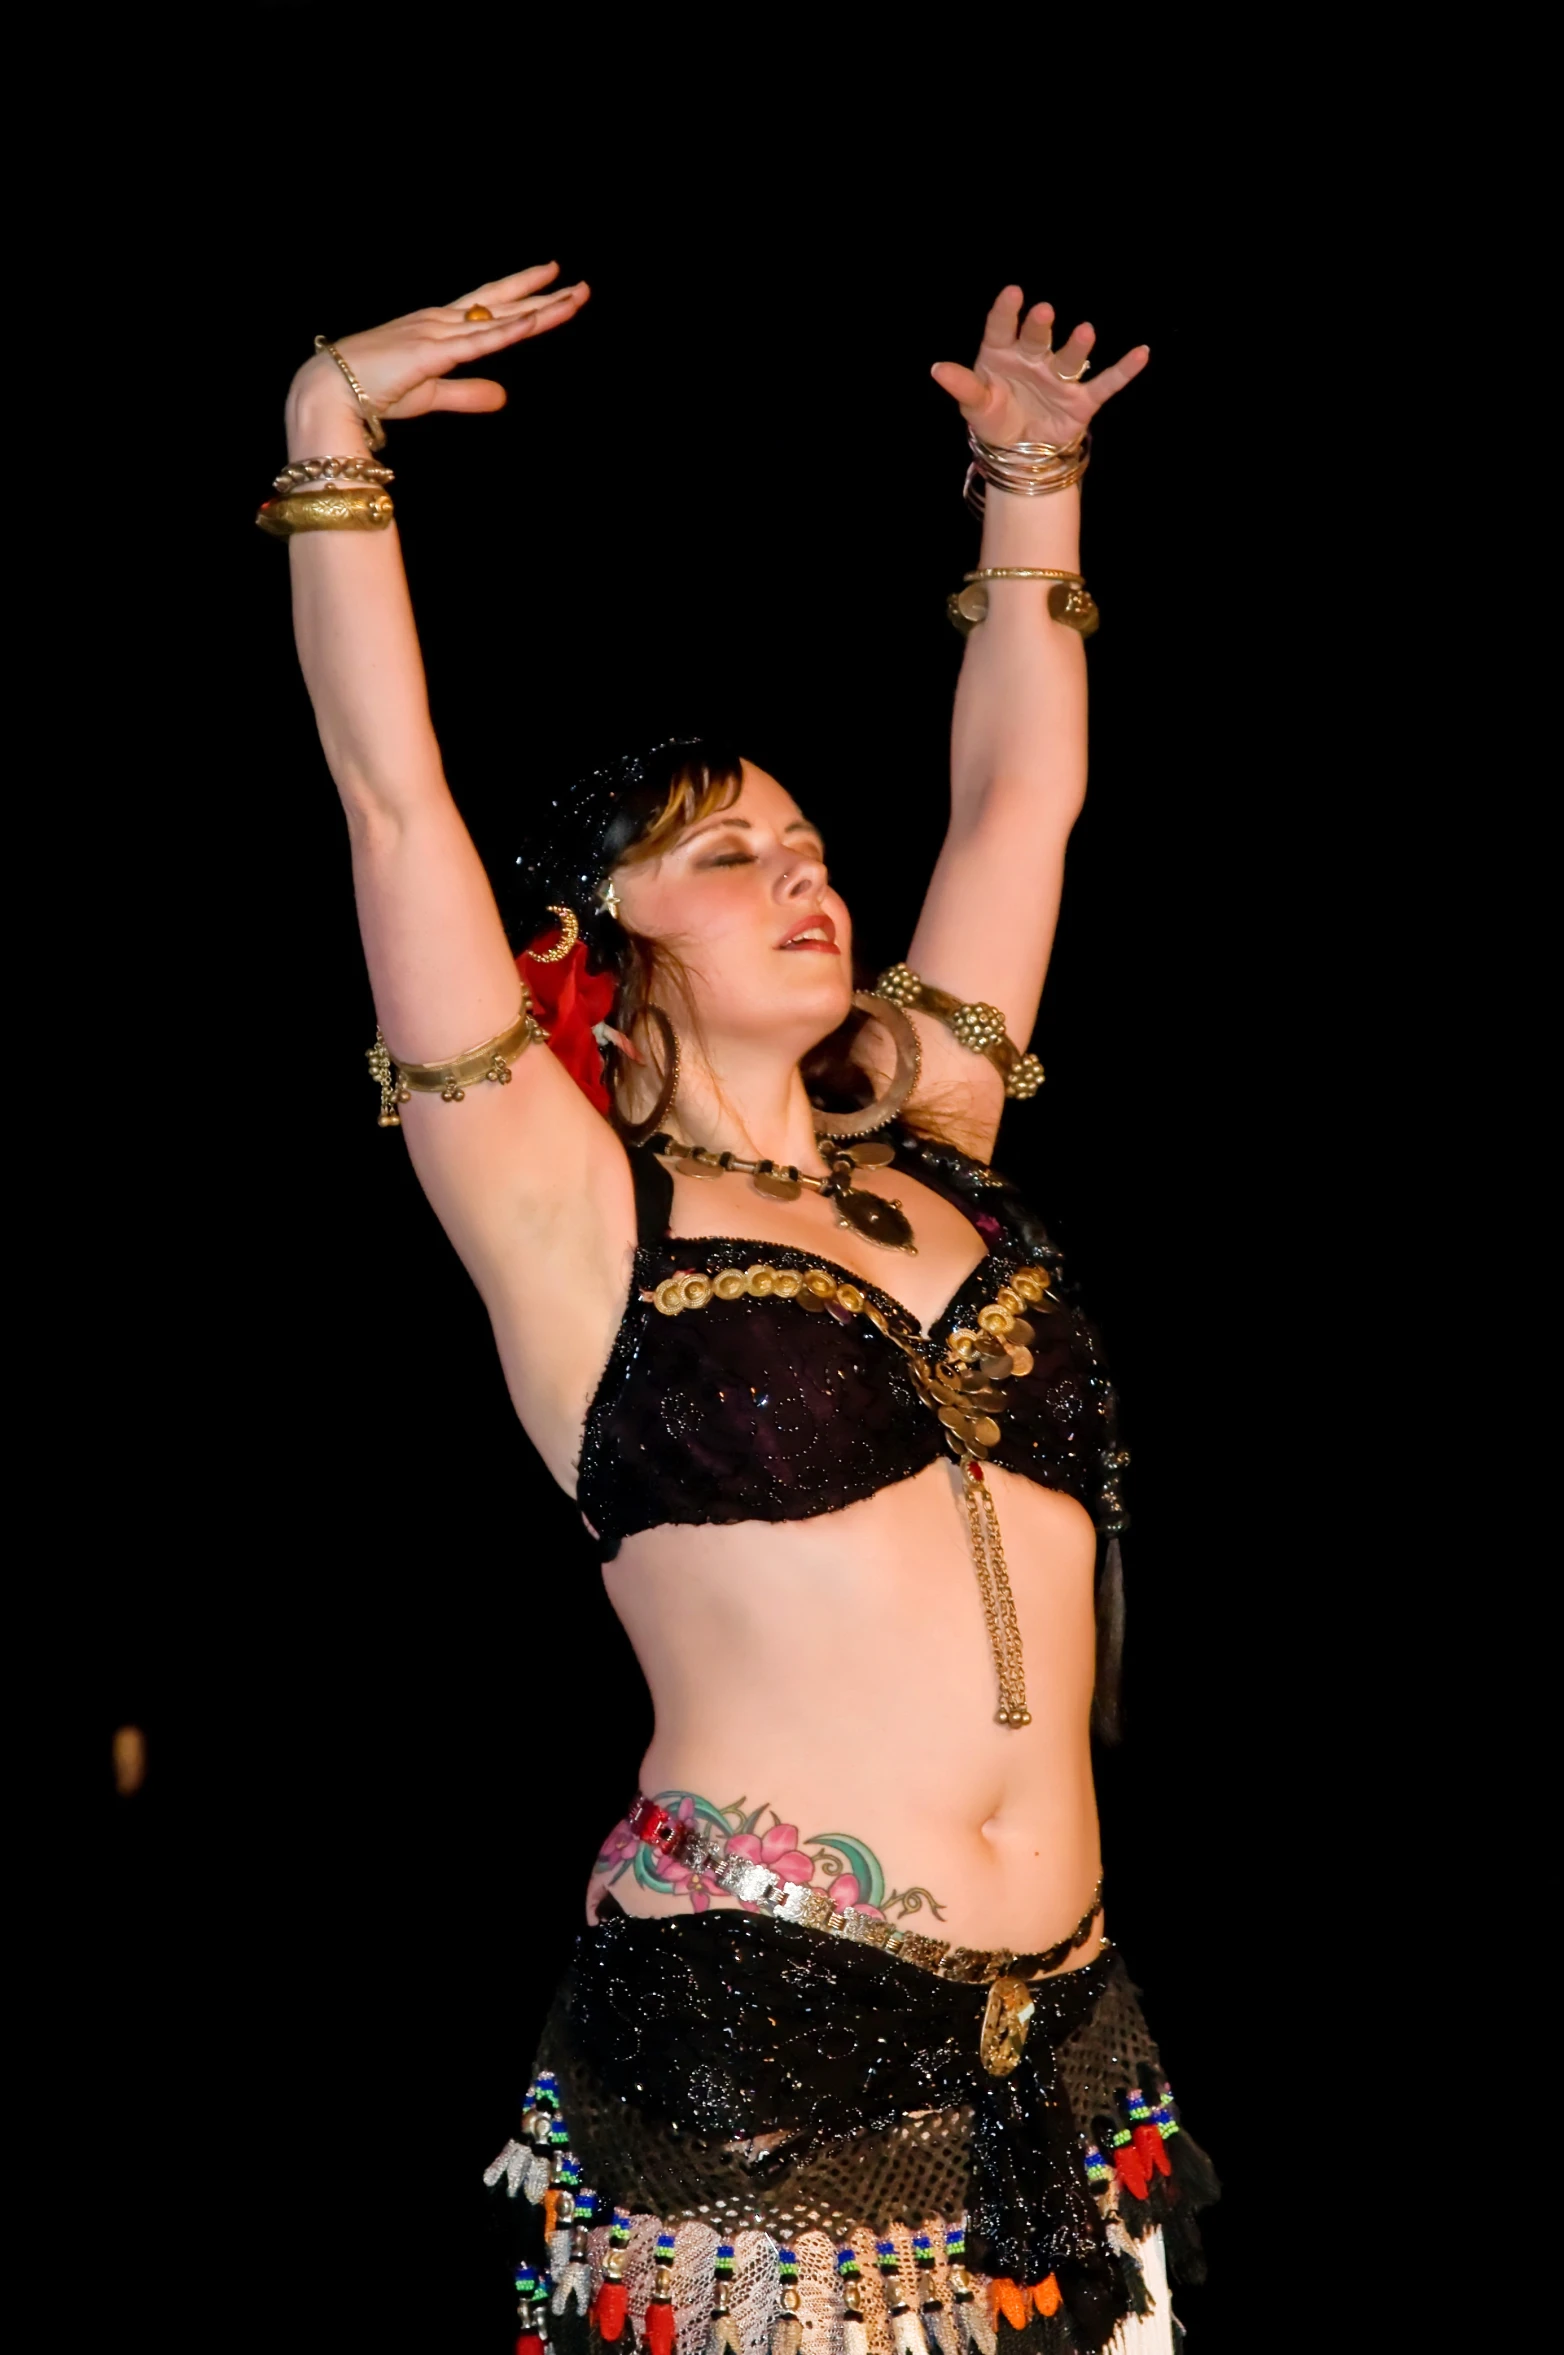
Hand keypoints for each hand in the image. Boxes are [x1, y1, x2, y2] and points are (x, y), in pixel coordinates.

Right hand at [289, 262, 589, 425]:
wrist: (329, 389)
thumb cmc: (371, 391)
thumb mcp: (432, 394)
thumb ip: (468, 394)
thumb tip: (504, 398)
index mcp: (438, 327)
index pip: (489, 306)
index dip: (521, 293)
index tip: (552, 280)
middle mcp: (441, 321)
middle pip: (502, 304)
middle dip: (543, 295)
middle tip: (581, 287)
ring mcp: (437, 333)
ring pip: (500, 319)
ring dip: (540, 310)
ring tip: (575, 298)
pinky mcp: (432, 353)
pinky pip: (480, 341)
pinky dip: (509, 330)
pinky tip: (536, 319)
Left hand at [932, 287, 1147, 447]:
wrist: (1019, 453)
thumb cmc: (995, 419)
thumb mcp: (975, 405)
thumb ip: (962, 386)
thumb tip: (936, 369)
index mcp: (1003, 353)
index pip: (1002, 328)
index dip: (1006, 312)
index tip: (1012, 292)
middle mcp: (1034, 358)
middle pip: (1037, 338)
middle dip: (1040, 326)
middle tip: (1043, 312)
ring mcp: (1059, 378)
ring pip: (1070, 358)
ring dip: (1078, 346)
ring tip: (1085, 331)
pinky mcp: (1081, 400)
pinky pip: (1106, 384)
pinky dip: (1124, 370)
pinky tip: (1141, 353)